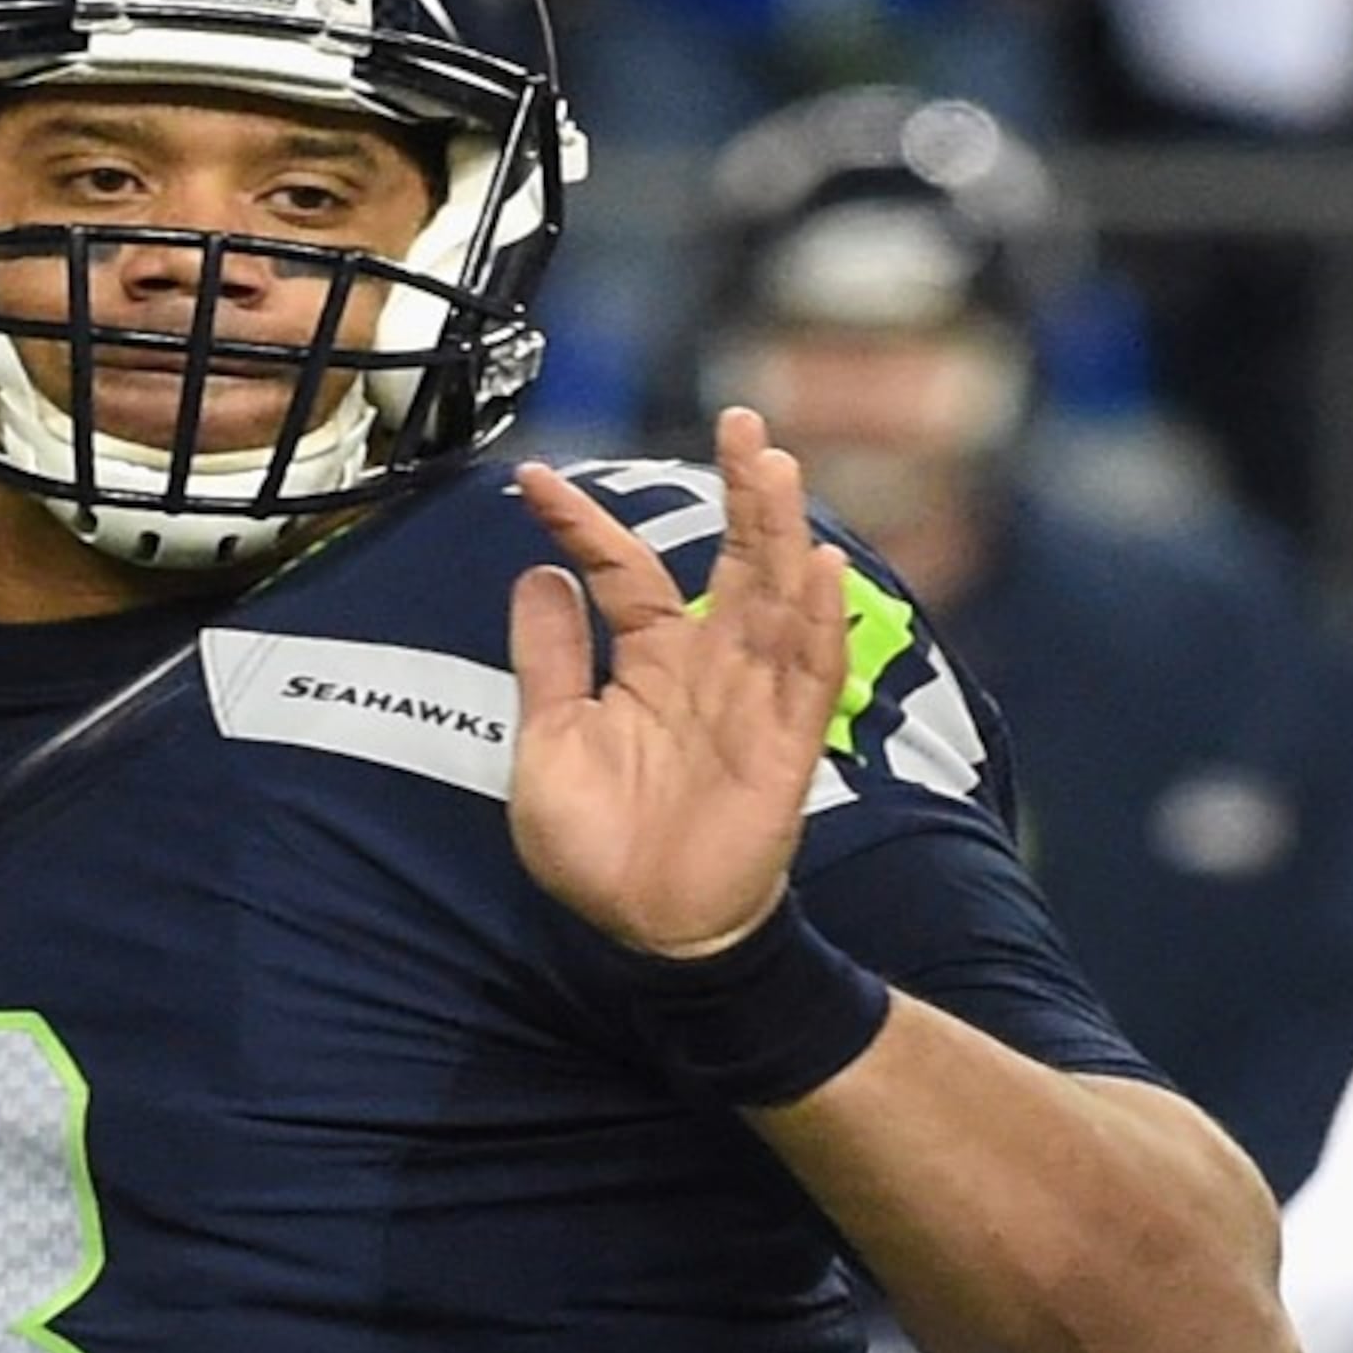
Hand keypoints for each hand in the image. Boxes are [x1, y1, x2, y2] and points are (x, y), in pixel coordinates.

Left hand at [505, 408, 852, 957]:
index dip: (583, 524)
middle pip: (735, 558)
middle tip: (743, 421)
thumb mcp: (547, 741)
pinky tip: (819, 565)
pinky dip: (816, 620)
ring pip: (778, 598)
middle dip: (742, 490)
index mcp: (649, 660)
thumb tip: (537, 574)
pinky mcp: (787, 745)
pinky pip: (809, 673)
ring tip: (778, 466)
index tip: (534, 479)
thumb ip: (548, 659)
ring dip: (782, 533)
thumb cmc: (597, 845)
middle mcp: (708, 666)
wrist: (645, 931)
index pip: (625, 569)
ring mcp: (752, 700)